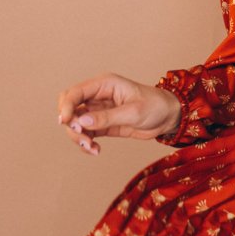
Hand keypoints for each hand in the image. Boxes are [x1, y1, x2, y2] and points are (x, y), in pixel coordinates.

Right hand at [56, 72, 182, 155]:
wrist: (168, 117)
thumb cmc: (155, 106)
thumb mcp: (133, 112)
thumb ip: (107, 117)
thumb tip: (81, 122)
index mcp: (104, 84)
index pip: (75, 92)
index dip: (66, 106)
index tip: (65, 122)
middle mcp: (98, 96)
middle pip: (70, 107)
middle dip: (70, 124)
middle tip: (82, 137)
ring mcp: (98, 111)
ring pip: (76, 123)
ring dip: (78, 137)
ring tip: (91, 148)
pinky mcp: (102, 125)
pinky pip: (86, 134)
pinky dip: (86, 144)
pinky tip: (95, 151)